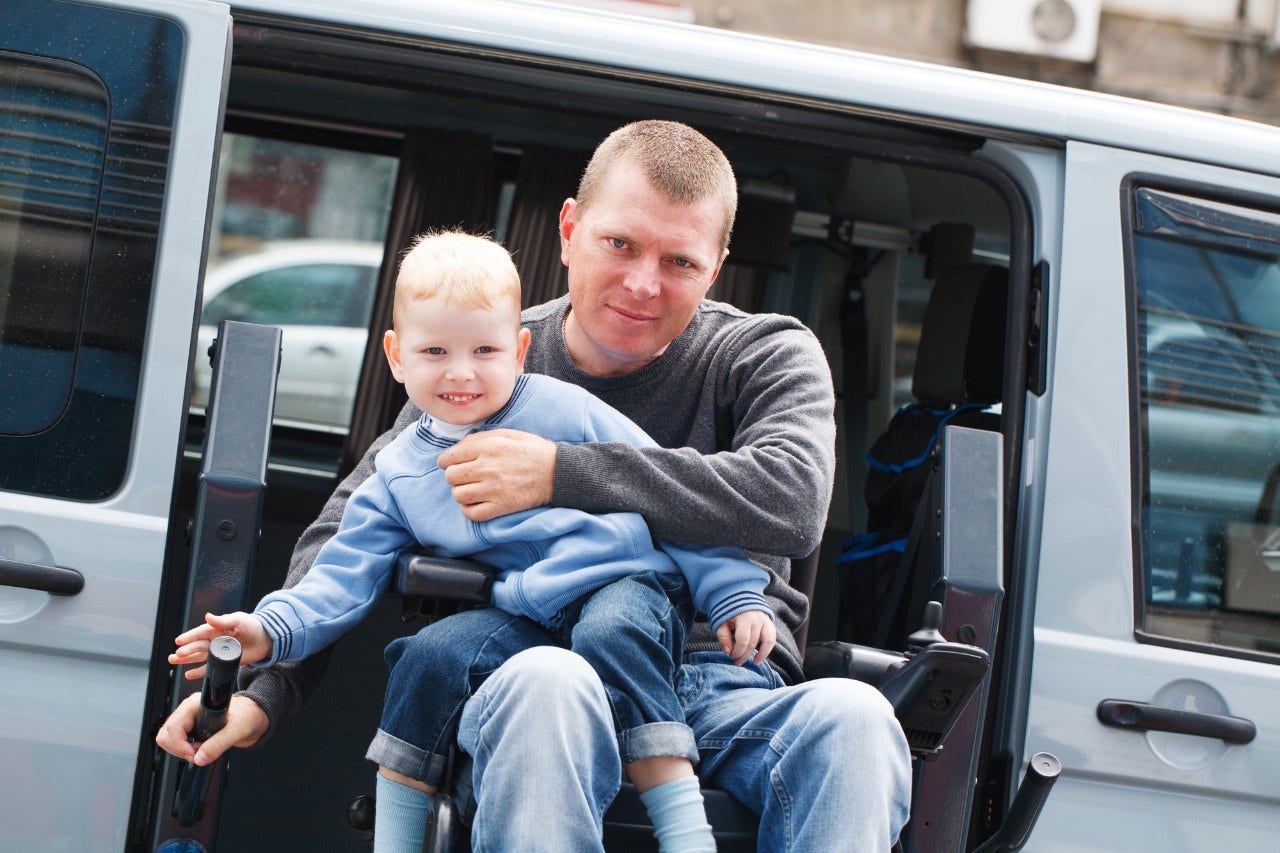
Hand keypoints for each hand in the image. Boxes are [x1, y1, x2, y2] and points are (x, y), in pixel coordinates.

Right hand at [155, 692, 268, 764]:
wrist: (252, 716)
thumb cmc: (247, 716)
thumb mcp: (238, 730)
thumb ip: (219, 744)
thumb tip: (199, 759)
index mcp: (196, 704)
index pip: (173, 727)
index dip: (181, 745)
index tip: (195, 754)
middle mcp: (187, 711)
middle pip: (165, 735)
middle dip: (180, 749)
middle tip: (199, 753)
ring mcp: (186, 720)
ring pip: (166, 740)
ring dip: (181, 751)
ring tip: (202, 750)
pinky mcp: (188, 728)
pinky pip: (174, 743)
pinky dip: (183, 751)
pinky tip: (199, 749)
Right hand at [169, 612, 270, 680]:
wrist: (266, 639)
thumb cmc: (253, 626)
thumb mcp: (239, 620)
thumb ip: (223, 620)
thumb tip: (208, 616)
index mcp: (217, 629)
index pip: (200, 633)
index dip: (189, 637)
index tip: (178, 641)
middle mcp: (215, 641)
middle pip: (197, 646)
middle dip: (185, 650)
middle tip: (175, 655)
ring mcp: (218, 652)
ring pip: (198, 656)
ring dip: (186, 659)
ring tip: (174, 660)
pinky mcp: (224, 663)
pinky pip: (208, 668)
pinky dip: (198, 672)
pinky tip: (188, 675)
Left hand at [438, 428, 555, 520]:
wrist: (557, 473)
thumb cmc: (533, 451)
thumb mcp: (508, 434)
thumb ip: (481, 437)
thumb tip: (459, 446)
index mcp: (488, 447)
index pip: (450, 457)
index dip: (446, 461)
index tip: (450, 464)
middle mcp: (488, 468)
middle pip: (451, 477)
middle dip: (455, 475)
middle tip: (465, 476)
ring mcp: (494, 489)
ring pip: (458, 495)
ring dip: (461, 492)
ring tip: (471, 489)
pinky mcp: (501, 507)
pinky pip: (471, 513)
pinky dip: (469, 509)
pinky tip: (476, 502)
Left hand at [715, 610, 776, 665]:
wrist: (740, 597)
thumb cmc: (729, 612)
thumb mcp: (721, 622)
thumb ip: (723, 636)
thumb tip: (728, 651)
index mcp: (744, 618)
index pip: (743, 641)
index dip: (737, 652)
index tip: (731, 656)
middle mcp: (757, 619)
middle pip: (753, 643)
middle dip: (744, 655)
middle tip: (737, 662)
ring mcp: (765, 620)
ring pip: (768, 641)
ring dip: (762, 654)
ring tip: (755, 662)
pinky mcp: (770, 623)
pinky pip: (773, 638)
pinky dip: (768, 648)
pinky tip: (761, 655)